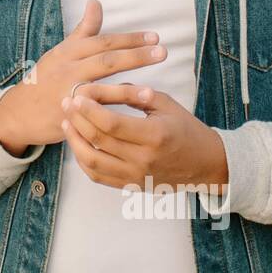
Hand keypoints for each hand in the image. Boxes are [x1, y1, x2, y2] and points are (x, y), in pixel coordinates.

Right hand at [0, 0, 165, 153]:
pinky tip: (129, 116)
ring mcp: (66, 94)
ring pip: (99, 89)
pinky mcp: (66, 116)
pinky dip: (110, 114)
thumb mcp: (61, 52)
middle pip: (105, 61)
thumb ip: (82, 31)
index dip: (129, 39)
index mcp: (68, 52)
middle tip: (162, 52)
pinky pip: (91, 115)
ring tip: (153, 91)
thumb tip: (96, 2)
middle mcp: (67, 70)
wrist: (19, 113)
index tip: (154, 37)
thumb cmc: (46, 79)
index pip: (103, 41)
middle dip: (135, 56)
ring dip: (127, 91)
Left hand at [59, 82, 228, 192]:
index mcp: (155, 135)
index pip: (111, 123)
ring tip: (66, 123)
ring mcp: (136, 175)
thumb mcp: (164, 104)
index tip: (77, 95)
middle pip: (99, 140)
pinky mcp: (131, 186)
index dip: (89, 109)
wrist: (206, 163)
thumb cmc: (185, 129)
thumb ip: (132, 94)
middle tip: (66, 103)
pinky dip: (83, 160)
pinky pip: (97, 176)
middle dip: (77, 120)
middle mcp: (144, 159)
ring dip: (74, 141)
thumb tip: (100, 86)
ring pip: (92, 161)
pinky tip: (77, 143)